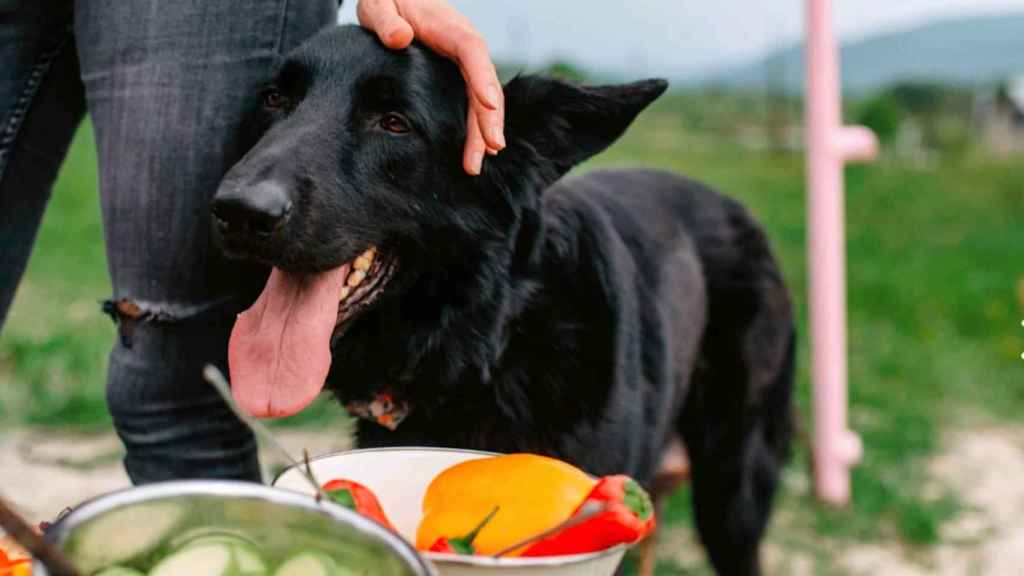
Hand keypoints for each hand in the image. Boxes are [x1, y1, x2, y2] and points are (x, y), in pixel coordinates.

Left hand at [357, 0, 504, 174]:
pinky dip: (477, 124)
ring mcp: (466, 61)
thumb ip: (387, 20)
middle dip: (489, 118)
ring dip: (484, 130)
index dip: (483, 78)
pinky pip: (473, 99)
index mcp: (450, 27)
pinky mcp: (460, 73)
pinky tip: (478, 149)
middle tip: (490, 150)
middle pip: (485, 82)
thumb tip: (401, 38)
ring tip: (477, 163)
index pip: (473, 51)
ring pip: (482, 97)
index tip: (489, 105)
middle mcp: (465, 45)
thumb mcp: (380, 3)